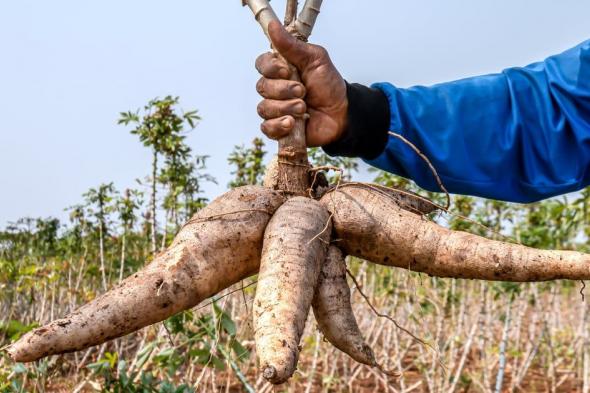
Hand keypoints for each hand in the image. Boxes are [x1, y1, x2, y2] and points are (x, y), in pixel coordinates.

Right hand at [255, 21, 347, 146]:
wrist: (341, 113)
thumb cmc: (329, 85)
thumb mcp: (315, 60)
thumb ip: (292, 46)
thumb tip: (272, 26)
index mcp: (281, 70)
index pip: (262, 64)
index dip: (271, 68)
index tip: (287, 71)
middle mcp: (274, 88)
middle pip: (262, 87)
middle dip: (284, 90)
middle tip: (303, 91)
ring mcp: (275, 109)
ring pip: (264, 108)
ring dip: (285, 107)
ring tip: (303, 108)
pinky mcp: (278, 128)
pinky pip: (267, 128)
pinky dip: (279, 125)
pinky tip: (293, 123)